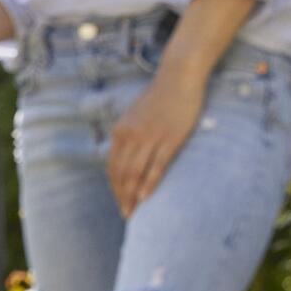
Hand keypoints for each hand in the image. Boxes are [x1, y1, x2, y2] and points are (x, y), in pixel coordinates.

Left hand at [106, 63, 207, 214]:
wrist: (178, 77)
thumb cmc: (159, 97)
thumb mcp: (134, 116)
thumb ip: (127, 136)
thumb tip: (124, 156)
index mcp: (120, 131)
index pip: (112, 167)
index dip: (114, 188)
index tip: (119, 201)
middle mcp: (131, 135)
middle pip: (122, 174)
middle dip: (122, 197)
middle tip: (126, 214)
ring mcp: (150, 137)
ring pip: (136, 173)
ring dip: (133, 195)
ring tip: (134, 212)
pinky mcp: (169, 138)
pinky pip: (156, 166)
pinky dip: (149, 183)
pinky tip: (146, 197)